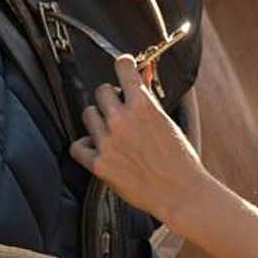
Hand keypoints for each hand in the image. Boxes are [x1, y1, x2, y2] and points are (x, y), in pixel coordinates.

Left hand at [70, 55, 206, 222]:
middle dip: (111, 98)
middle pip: (101, 91)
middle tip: (121, 111)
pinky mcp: (99, 164)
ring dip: (99, 120)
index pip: (122, 67)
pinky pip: (77, 145)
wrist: (180, 192)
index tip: (124, 68)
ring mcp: (107, 142)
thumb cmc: (179, 158)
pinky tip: (98, 148)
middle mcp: (121, 120)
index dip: (123, 65)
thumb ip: (149, 96)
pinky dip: (86, 146)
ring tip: (112, 132)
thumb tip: (142, 72)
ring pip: (88, 114)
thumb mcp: (167, 120)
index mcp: (142, 105)